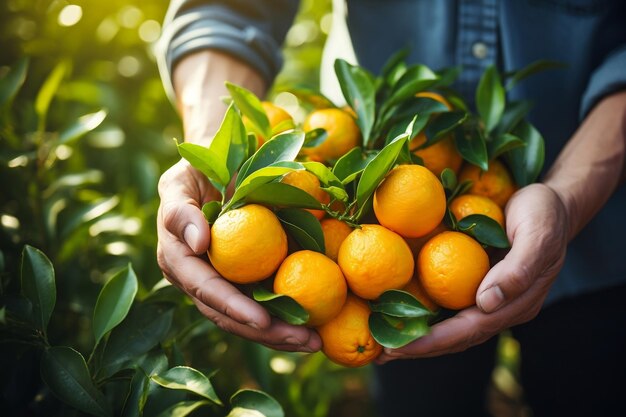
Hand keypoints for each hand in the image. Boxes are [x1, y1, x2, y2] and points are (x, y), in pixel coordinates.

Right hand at [156, 159, 321, 351]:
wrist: (216, 165)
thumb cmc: (195, 170)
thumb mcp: (180, 183)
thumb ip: (180, 212)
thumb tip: (197, 243)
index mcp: (178, 260)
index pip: (206, 290)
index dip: (233, 308)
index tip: (263, 320)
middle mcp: (198, 278)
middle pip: (229, 316)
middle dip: (266, 332)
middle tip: (303, 341)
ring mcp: (222, 281)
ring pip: (248, 317)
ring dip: (280, 334)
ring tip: (314, 342)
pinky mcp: (244, 278)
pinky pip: (264, 302)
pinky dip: (286, 317)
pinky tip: (314, 327)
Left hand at [377, 183, 567, 361]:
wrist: (553, 202)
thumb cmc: (545, 215)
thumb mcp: (537, 236)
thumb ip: (517, 270)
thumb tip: (485, 303)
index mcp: (517, 303)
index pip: (470, 329)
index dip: (434, 341)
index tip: (402, 347)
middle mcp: (501, 307)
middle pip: (457, 336)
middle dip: (420, 347)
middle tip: (382, 354)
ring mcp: (490, 298)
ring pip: (452, 325)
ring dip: (419, 336)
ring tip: (385, 344)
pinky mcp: (479, 283)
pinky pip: (450, 304)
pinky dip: (425, 312)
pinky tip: (400, 312)